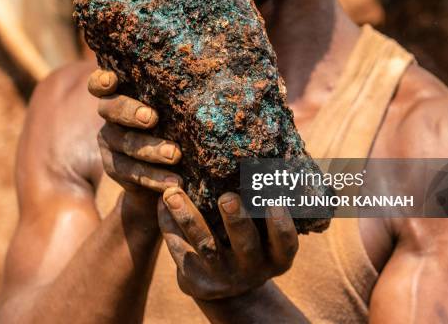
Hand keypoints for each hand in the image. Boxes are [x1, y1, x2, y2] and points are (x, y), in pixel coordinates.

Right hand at [88, 69, 183, 193]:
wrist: (165, 168)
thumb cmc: (173, 124)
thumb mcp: (171, 109)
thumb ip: (172, 97)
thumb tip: (203, 79)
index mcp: (120, 95)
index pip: (100, 85)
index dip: (101, 82)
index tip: (112, 79)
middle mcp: (110, 118)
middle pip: (110, 109)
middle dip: (130, 112)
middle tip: (152, 118)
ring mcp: (111, 144)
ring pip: (127, 144)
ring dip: (151, 149)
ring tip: (175, 155)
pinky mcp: (116, 170)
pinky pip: (134, 174)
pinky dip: (156, 178)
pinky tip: (174, 183)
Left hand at [158, 188, 297, 300]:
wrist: (224, 287)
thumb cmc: (251, 243)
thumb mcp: (265, 235)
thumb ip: (264, 207)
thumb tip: (268, 159)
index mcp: (276, 258)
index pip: (286, 243)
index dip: (282, 225)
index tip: (274, 201)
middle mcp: (252, 270)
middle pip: (245, 244)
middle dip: (236, 220)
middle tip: (227, 198)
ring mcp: (222, 277)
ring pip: (205, 245)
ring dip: (188, 217)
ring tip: (172, 193)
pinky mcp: (194, 280)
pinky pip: (179, 249)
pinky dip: (169, 223)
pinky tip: (161, 202)